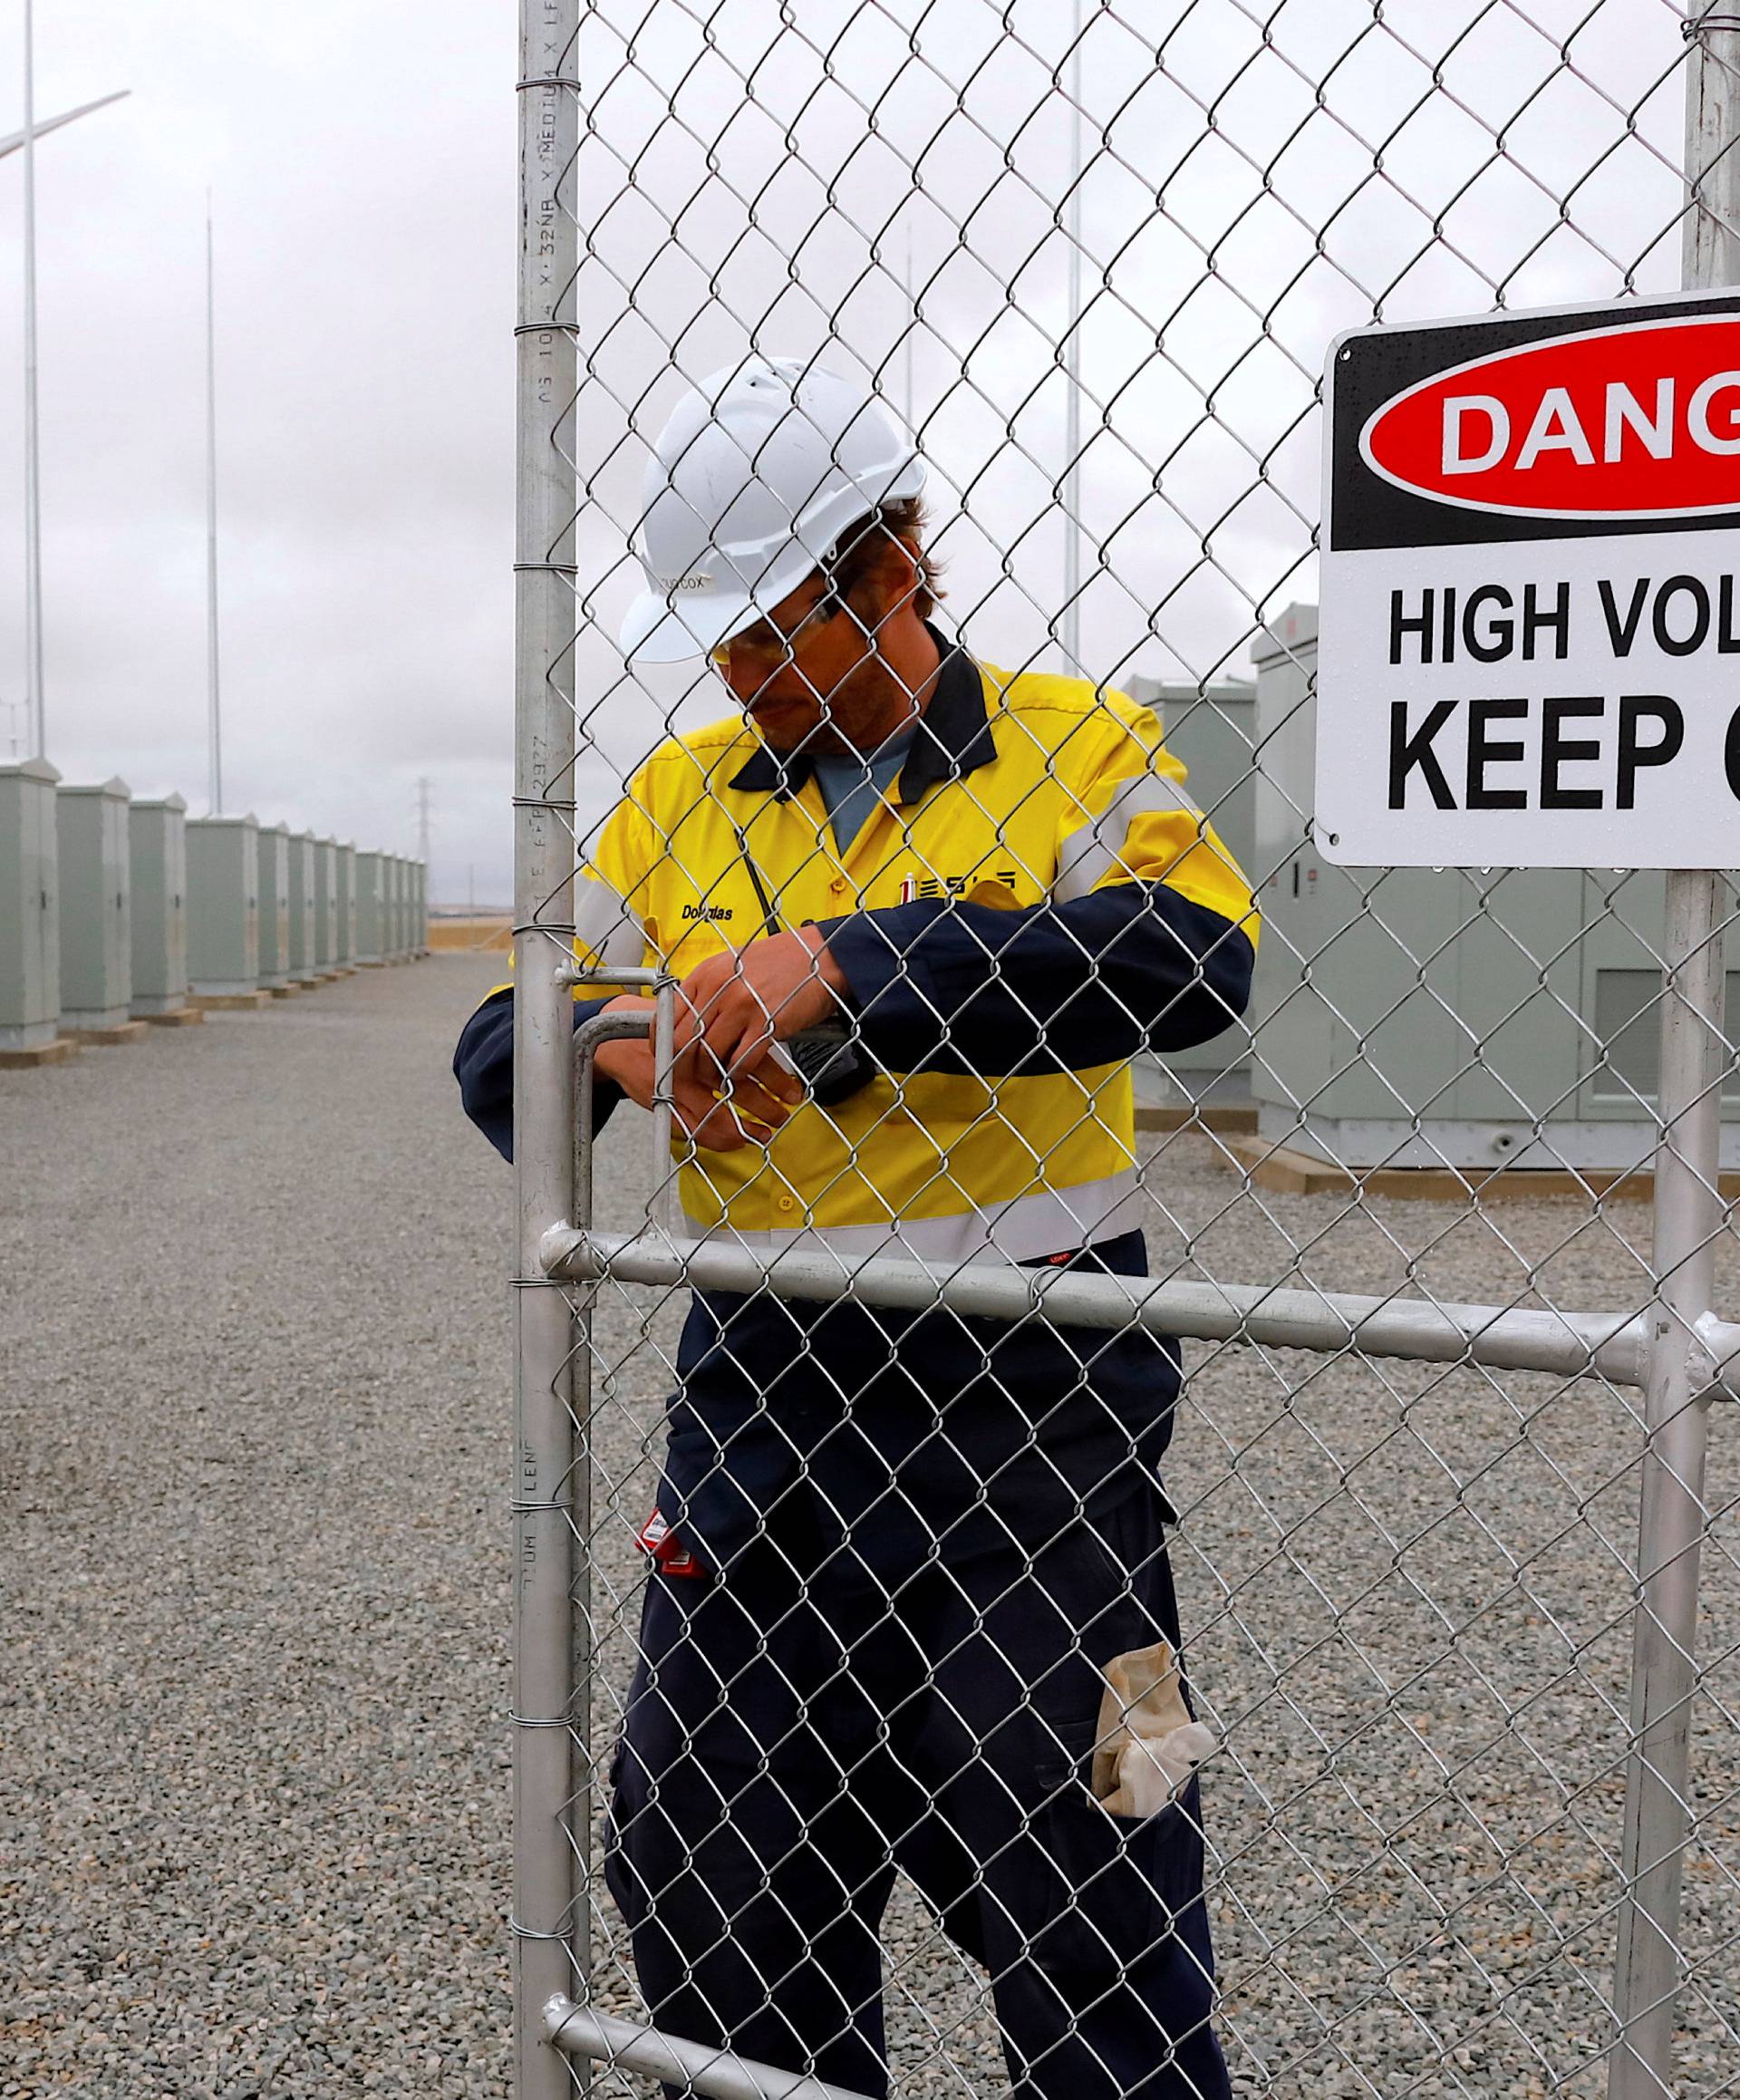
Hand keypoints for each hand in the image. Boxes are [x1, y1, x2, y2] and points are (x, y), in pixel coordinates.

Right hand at [592, 994, 802, 1152]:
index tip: (794, 1094)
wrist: (618, 1043)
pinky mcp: (665, 1108)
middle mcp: (692, 1067)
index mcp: (704, 1042)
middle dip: (766, 1109)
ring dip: (747, 1128)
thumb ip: (733, 1038)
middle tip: (784, 1115)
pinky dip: (721, 1139)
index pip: (748, 1064)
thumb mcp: (696, 1031)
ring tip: (766, 1131)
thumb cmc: (664, 1035)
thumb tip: (771, 1054)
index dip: (775, 1082)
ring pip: (718, 1118)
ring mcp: (676, 1091)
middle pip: (738, 1091)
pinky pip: (697, 1132)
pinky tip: (738, 1139)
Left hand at [673, 927, 849, 1090]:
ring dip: (714, 1072)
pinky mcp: (767, 1024)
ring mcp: (742, 1006)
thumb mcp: (730, 966)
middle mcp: (719, 988)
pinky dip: (739, 1073)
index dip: (663, 1045)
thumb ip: (706, 991)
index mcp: (705, 974)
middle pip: (684, 1041)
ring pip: (711, 1055)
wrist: (818, 956)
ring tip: (720, 1076)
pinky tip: (743, 1072)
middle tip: (691, 1077)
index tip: (668, 1058)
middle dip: (684, 1067)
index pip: (667, 1018)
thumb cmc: (777, 963)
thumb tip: (684, 1021)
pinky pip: (741, 1061)